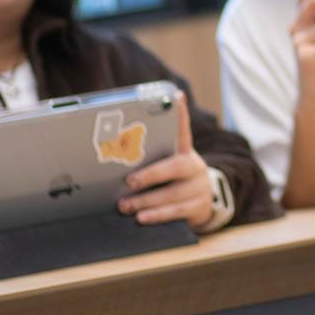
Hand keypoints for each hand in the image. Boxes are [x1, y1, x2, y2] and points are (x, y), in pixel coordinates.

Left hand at [119, 101, 215, 228]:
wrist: (202, 202)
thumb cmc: (172, 180)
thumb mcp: (166, 166)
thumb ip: (149, 160)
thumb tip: (113, 156)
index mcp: (185, 151)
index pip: (183, 129)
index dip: (180, 113)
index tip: (176, 96)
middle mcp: (195, 166)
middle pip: (176, 166)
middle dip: (150, 175)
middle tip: (129, 181)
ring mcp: (200, 187)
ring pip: (172, 194)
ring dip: (145, 201)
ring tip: (124, 206)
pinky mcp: (200, 206)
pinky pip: (176, 212)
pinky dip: (157, 215)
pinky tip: (141, 218)